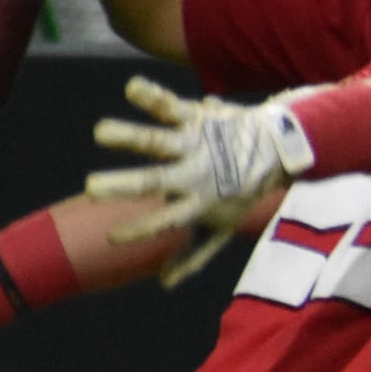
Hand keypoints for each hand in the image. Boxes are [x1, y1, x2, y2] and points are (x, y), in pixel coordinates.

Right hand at [86, 75, 307, 283]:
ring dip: (129, 136)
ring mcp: (195, 144)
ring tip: (100, 132)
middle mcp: (195, 173)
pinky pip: (171, 106)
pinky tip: (131, 88)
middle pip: (156, 181)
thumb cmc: (241, 192)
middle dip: (124, 185)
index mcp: (200, 202)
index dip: (142, 230)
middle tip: (92, 187)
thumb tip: (166, 282)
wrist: (277, 148)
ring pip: (159, 142)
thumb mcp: (223, 227)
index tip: (112, 237)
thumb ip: (194, 254)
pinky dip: (152, 97)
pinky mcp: (197, 117)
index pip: (168, 221)